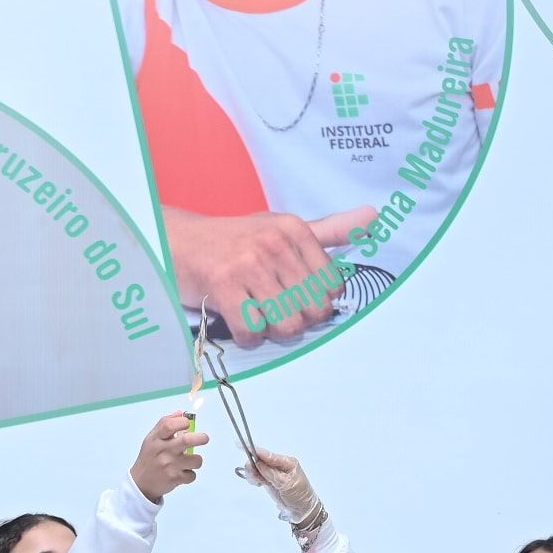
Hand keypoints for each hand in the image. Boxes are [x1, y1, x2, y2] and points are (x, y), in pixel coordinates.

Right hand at [130, 412, 206, 502]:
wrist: (141, 483)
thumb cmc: (149, 458)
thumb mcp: (152, 439)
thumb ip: (165, 424)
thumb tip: (181, 413)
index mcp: (156, 439)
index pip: (169, 425)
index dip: (183, 421)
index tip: (188, 423)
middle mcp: (163, 451)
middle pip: (187, 441)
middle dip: (201, 438)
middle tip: (204, 438)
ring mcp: (169, 465)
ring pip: (196, 459)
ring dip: (197, 459)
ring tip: (189, 460)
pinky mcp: (175, 478)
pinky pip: (192, 474)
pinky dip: (190, 474)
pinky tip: (181, 473)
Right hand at [162, 205, 375, 346]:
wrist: (177, 241)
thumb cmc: (235, 240)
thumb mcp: (282, 228)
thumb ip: (330, 230)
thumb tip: (374, 217)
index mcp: (295, 230)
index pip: (332, 288)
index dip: (315, 301)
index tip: (292, 293)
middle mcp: (275, 243)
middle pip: (312, 312)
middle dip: (295, 319)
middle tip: (272, 306)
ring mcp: (248, 264)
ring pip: (286, 325)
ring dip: (270, 329)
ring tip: (255, 310)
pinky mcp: (223, 285)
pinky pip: (253, 332)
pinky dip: (247, 335)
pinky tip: (237, 315)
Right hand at [237, 448, 320, 526]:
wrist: (302, 510)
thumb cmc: (300, 495)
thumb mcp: (287, 484)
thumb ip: (271, 474)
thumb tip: (258, 463)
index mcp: (287, 462)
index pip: (269, 455)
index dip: (256, 450)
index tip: (245, 446)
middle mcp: (279, 465)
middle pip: (260, 460)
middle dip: (253, 465)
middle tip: (253, 476)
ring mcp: (273, 473)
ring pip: (256, 468)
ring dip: (253, 474)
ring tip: (258, 483)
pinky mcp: (268, 480)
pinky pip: (256, 476)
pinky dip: (253, 479)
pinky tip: (258, 484)